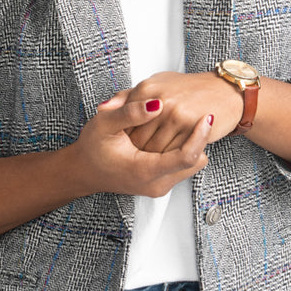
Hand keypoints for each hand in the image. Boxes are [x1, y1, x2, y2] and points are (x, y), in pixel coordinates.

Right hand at [73, 93, 212, 198]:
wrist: (84, 171)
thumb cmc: (92, 147)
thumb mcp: (105, 123)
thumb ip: (131, 112)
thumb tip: (157, 104)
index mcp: (144, 170)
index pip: (186, 157)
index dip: (200, 135)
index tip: (206, 116)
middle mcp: (156, 184)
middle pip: (196, 160)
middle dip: (199, 138)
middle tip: (197, 114)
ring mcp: (160, 187)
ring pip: (193, 164)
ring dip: (192, 144)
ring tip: (182, 123)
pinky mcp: (161, 184)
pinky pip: (184, 167)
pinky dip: (183, 150)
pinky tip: (172, 134)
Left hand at [100, 71, 243, 153]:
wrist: (224, 91)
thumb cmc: (189, 89)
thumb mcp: (158, 84)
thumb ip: (129, 97)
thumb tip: (103, 108)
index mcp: (147, 87)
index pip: (124, 118)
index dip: (121, 137)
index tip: (118, 149)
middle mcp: (158, 98)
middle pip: (136, 135)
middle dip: (132, 151)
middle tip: (128, 163)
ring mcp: (173, 112)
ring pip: (152, 146)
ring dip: (148, 159)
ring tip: (143, 167)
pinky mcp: (188, 124)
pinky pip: (170, 149)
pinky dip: (164, 159)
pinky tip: (163, 163)